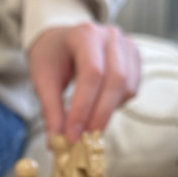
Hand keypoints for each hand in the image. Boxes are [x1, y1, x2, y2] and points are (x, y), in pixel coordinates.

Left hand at [27, 22, 140, 143]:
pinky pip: (132, 88)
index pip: (92, 73)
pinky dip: (116, 106)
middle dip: (100, 115)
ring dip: (108, 113)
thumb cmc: (51, 57)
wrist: (61, 40)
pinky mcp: (134, 58)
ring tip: (88, 128)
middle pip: (116, 79)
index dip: (83, 107)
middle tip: (84, 140)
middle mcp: (111, 36)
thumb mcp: (43, 79)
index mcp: (85, 34)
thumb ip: (51, 109)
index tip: (72, 135)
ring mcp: (126, 45)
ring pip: (127, 86)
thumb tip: (55, 142)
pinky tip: (99, 110)